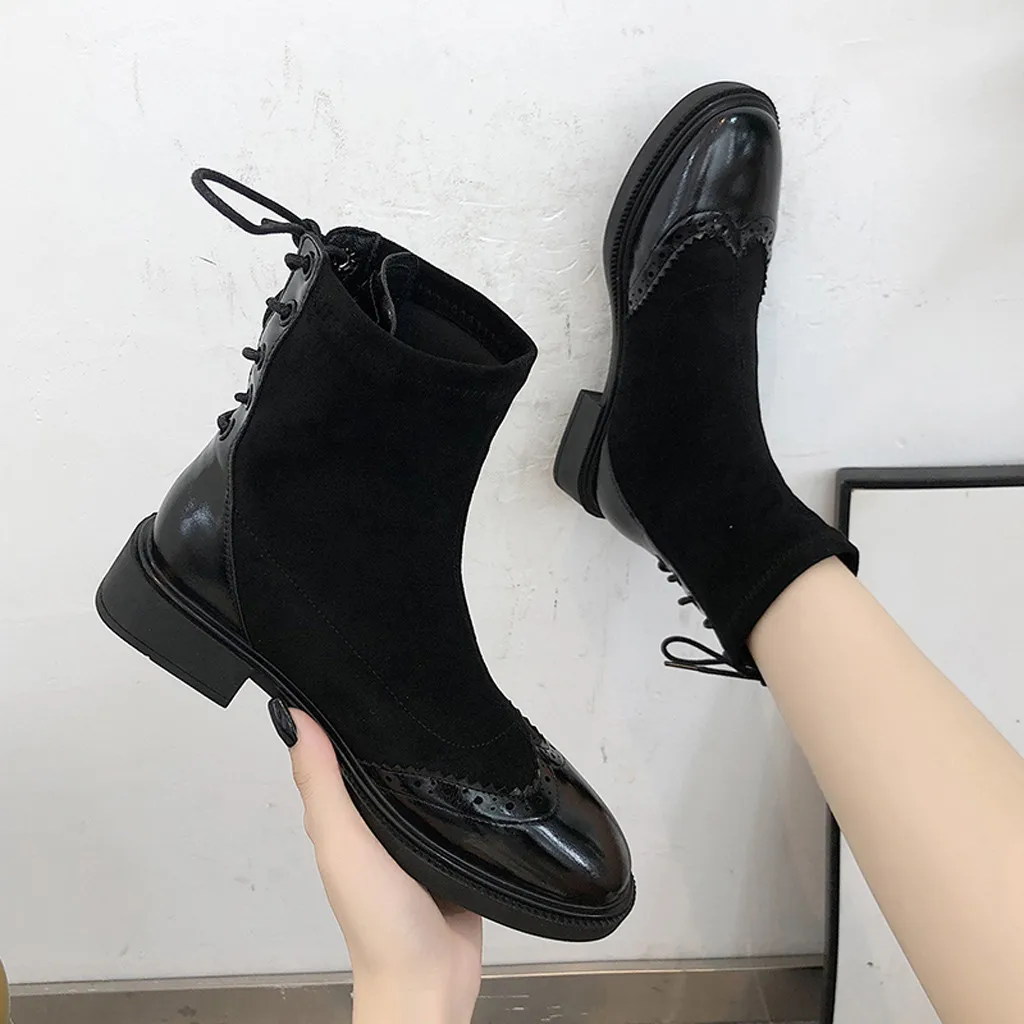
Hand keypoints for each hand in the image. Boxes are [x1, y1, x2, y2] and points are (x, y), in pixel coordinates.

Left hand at [269, 700, 481, 1023]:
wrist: (433, 979)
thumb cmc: (378, 915)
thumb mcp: (341, 845)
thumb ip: (322, 785)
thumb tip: (293, 715)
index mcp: (345, 818)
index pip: (339, 752)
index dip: (341, 712)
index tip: (357, 663)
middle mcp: (378, 821)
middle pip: (384, 762)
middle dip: (396, 724)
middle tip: (418, 672)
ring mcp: (418, 833)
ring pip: (422, 780)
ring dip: (433, 751)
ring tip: (453, 701)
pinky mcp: (455, 844)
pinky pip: (457, 805)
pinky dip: (463, 783)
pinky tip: (480, 754)